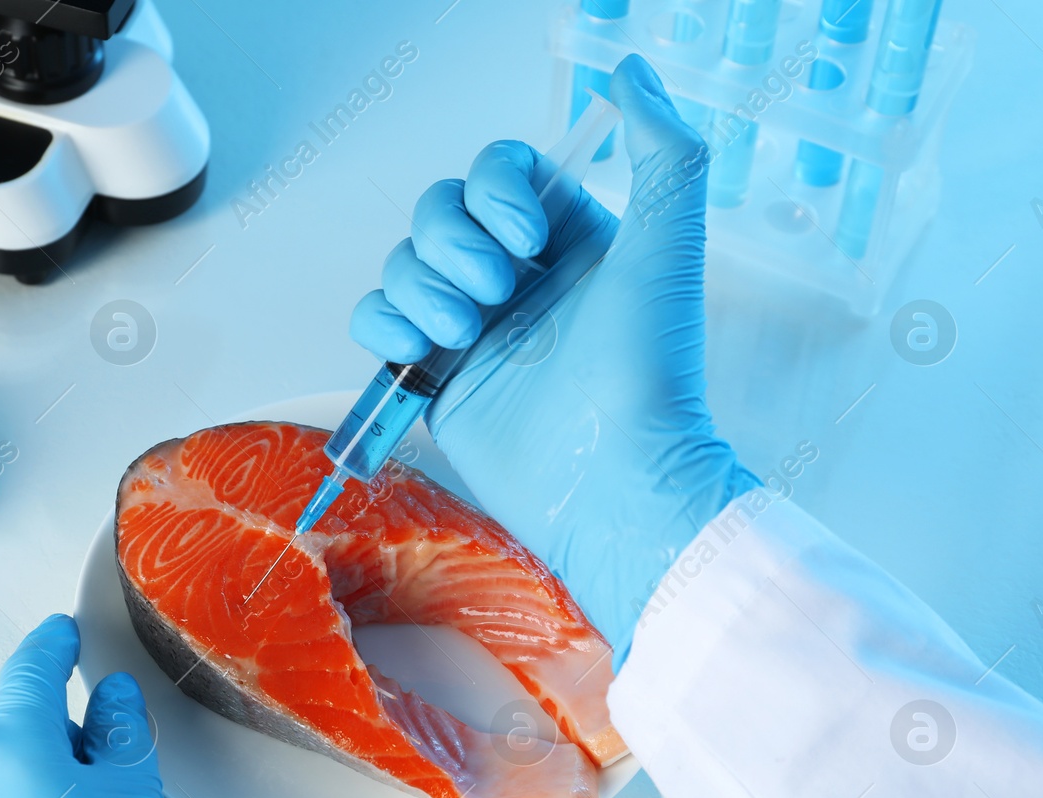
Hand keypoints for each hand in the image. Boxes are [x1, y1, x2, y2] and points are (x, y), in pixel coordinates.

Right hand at [349, 55, 758, 661]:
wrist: (611, 482)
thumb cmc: (647, 373)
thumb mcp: (667, 247)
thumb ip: (663, 152)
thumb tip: (632, 70)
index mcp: (568, 241)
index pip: (500, 173)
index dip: (494, 191)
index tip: (525, 235)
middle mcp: (517, 280)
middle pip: (439, 211)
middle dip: (453, 243)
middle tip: (496, 295)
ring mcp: (470, 329)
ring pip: (403, 262)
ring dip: (425, 289)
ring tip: (467, 336)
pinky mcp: (433, 377)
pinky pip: (375, 319)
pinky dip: (385, 323)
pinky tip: (425, 348)